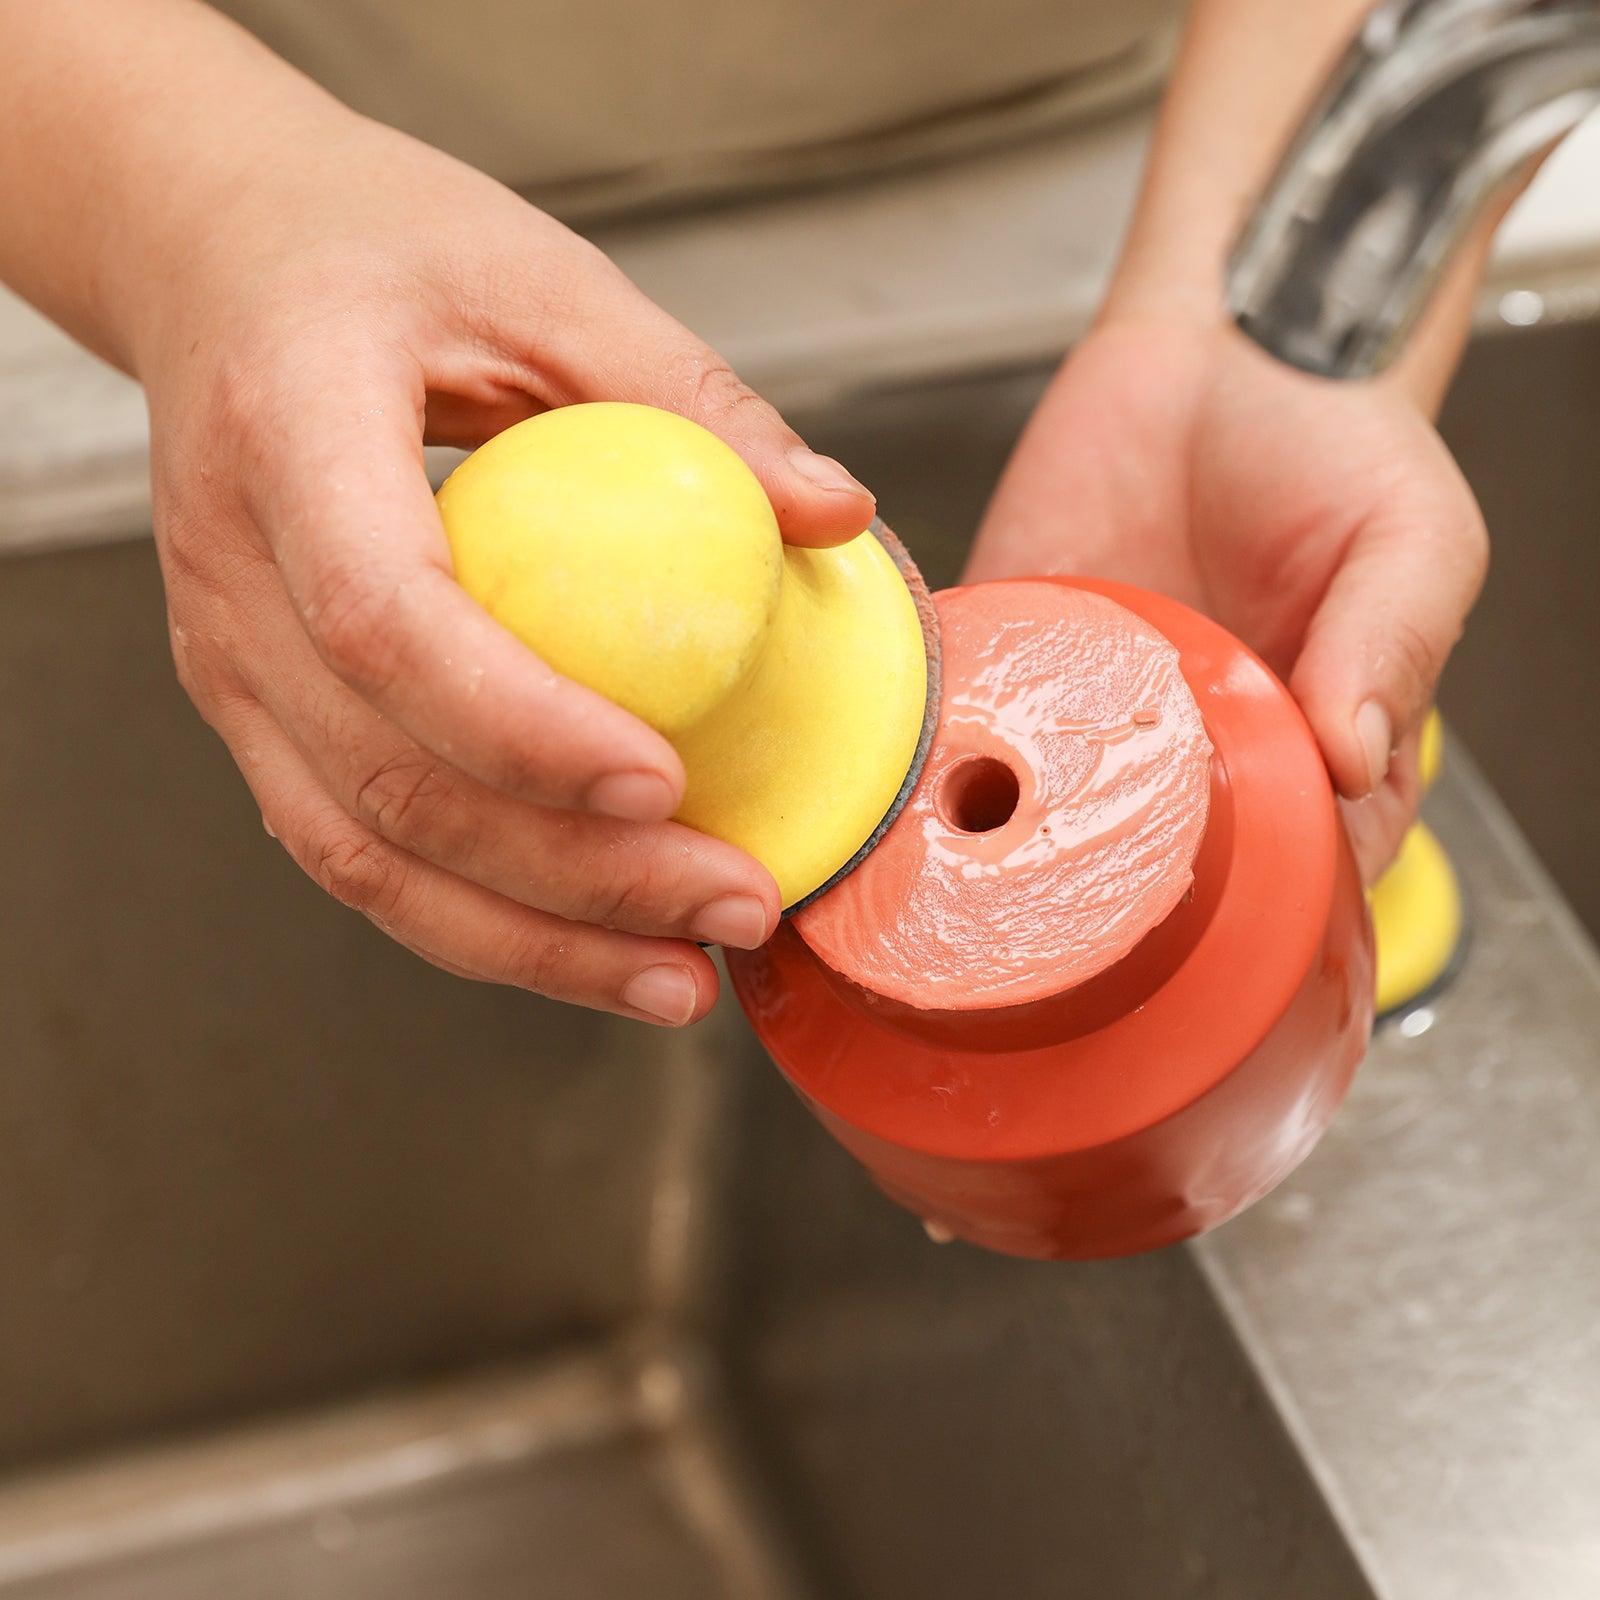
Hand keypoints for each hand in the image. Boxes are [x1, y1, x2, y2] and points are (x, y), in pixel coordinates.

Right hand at [142, 116, 874, 1024]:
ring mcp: (228, 662)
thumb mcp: (541, 278)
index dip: (521, 724)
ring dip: (528, 942)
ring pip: (363, 851)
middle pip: (388, 777)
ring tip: (680, 980)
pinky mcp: (258, 710)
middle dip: (571, 877)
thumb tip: (838, 517)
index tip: (665, 785)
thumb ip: (687, 396)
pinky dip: (476, 920)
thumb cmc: (382, 253)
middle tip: (734, 906)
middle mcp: (231, 575)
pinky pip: (357, 847)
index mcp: (288, 437)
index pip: (388, 618)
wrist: (218, 259)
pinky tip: (590, 947)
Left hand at [965, 318, 1486, 880]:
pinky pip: (968, 718)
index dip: (1264, 903)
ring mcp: (1093, 713)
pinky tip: (924, 764)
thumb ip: (1392, 643)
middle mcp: (1197, 752)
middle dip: (1119, 895)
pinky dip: (938, 746)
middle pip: (1158, 867)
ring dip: (1011, 837)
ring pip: (1045, 813)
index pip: (1296, 871)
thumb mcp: (1409, 539)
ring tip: (984, 852)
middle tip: (1085, 894)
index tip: (1222, 915)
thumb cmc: (1332, 449)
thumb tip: (1354, 758)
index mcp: (1310, 753)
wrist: (1220, 347)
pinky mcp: (1016, 654)